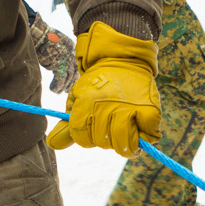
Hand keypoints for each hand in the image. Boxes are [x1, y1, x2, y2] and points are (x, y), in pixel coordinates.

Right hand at [33, 21, 80, 94]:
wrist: (40, 34)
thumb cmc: (45, 37)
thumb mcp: (57, 42)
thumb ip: (60, 51)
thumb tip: (57, 59)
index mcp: (72, 48)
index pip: (76, 64)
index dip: (74, 73)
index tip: (72, 80)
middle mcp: (72, 54)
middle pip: (74, 71)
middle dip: (71, 82)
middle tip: (67, 89)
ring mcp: (66, 59)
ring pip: (68, 77)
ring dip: (64, 86)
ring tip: (59, 91)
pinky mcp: (59, 64)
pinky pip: (60, 79)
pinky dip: (56, 86)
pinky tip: (53, 89)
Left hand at [46, 21, 158, 156]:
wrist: (124, 60)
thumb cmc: (98, 85)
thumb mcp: (77, 100)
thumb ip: (67, 126)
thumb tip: (53, 145)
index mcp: (87, 103)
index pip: (81, 137)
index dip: (84, 139)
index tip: (89, 130)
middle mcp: (109, 106)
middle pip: (102, 142)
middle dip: (103, 139)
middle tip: (108, 125)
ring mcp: (132, 109)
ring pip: (125, 145)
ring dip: (124, 144)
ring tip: (123, 133)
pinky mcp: (151, 111)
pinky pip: (148, 138)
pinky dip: (145, 136)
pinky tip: (139, 126)